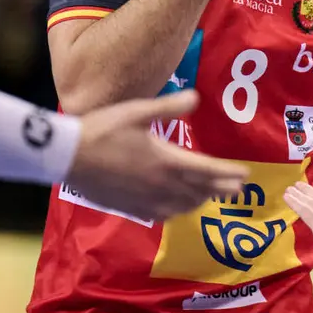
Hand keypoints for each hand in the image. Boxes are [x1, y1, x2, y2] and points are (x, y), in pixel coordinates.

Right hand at [66, 91, 247, 218]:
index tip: (245, 175)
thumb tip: (196, 98)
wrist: (67, 155)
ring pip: (182, 205)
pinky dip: (176, 210)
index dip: (228, 173)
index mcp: (165, 160)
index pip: (206, 170)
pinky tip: (176, 207)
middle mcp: (160, 184)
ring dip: (199, 200)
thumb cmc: (103, 129)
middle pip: (199, 190)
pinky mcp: (129, 207)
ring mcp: (145, 199)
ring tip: (209, 195)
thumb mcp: (137, 111)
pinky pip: (161, 214)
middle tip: (237, 189)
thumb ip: (169, 107)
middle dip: (220, 189)